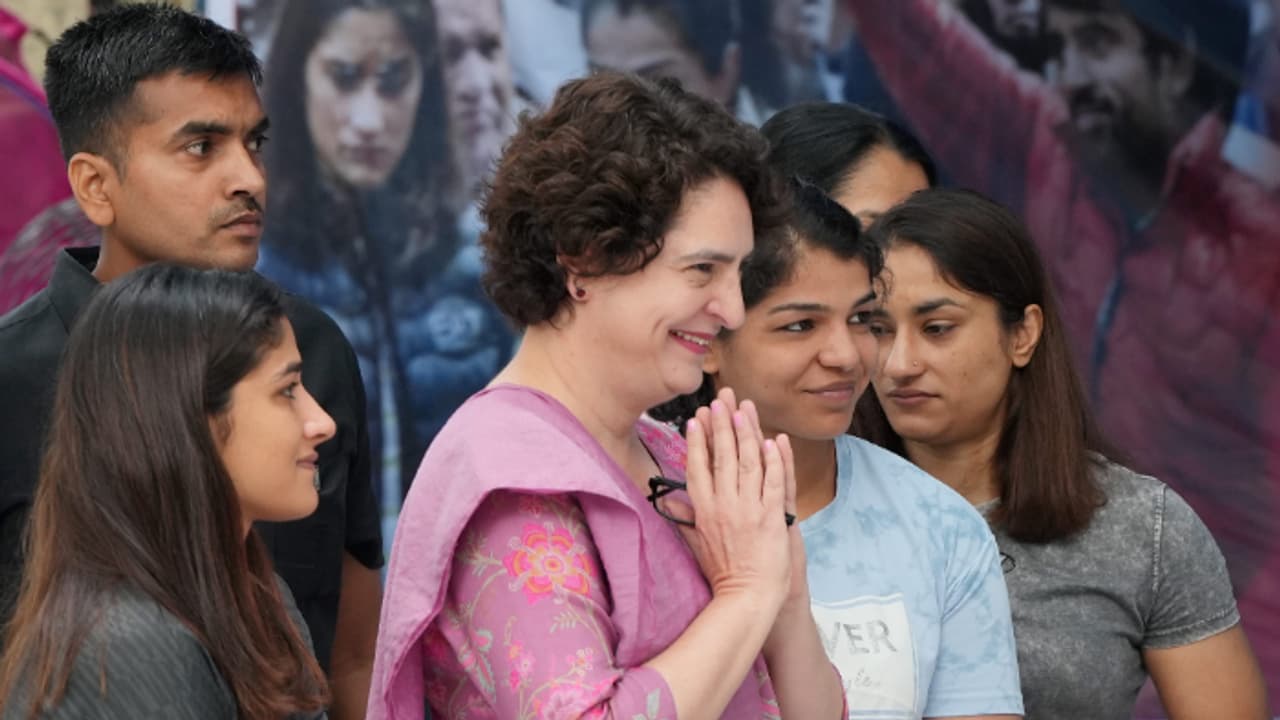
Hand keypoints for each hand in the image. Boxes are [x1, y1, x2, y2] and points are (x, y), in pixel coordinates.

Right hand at [673, 388, 791, 610]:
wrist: (747, 598)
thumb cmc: (723, 573)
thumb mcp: (696, 544)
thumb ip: (685, 519)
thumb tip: (669, 503)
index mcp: (704, 510)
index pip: (698, 467)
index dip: (698, 440)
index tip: (698, 418)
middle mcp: (724, 505)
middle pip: (723, 456)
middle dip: (722, 424)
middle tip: (721, 398)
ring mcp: (749, 510)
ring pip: (748, 463)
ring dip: (747, 432)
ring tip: (745, 408)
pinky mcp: (772, 517)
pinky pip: (774, 482)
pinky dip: (774, 461)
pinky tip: (773, 441)